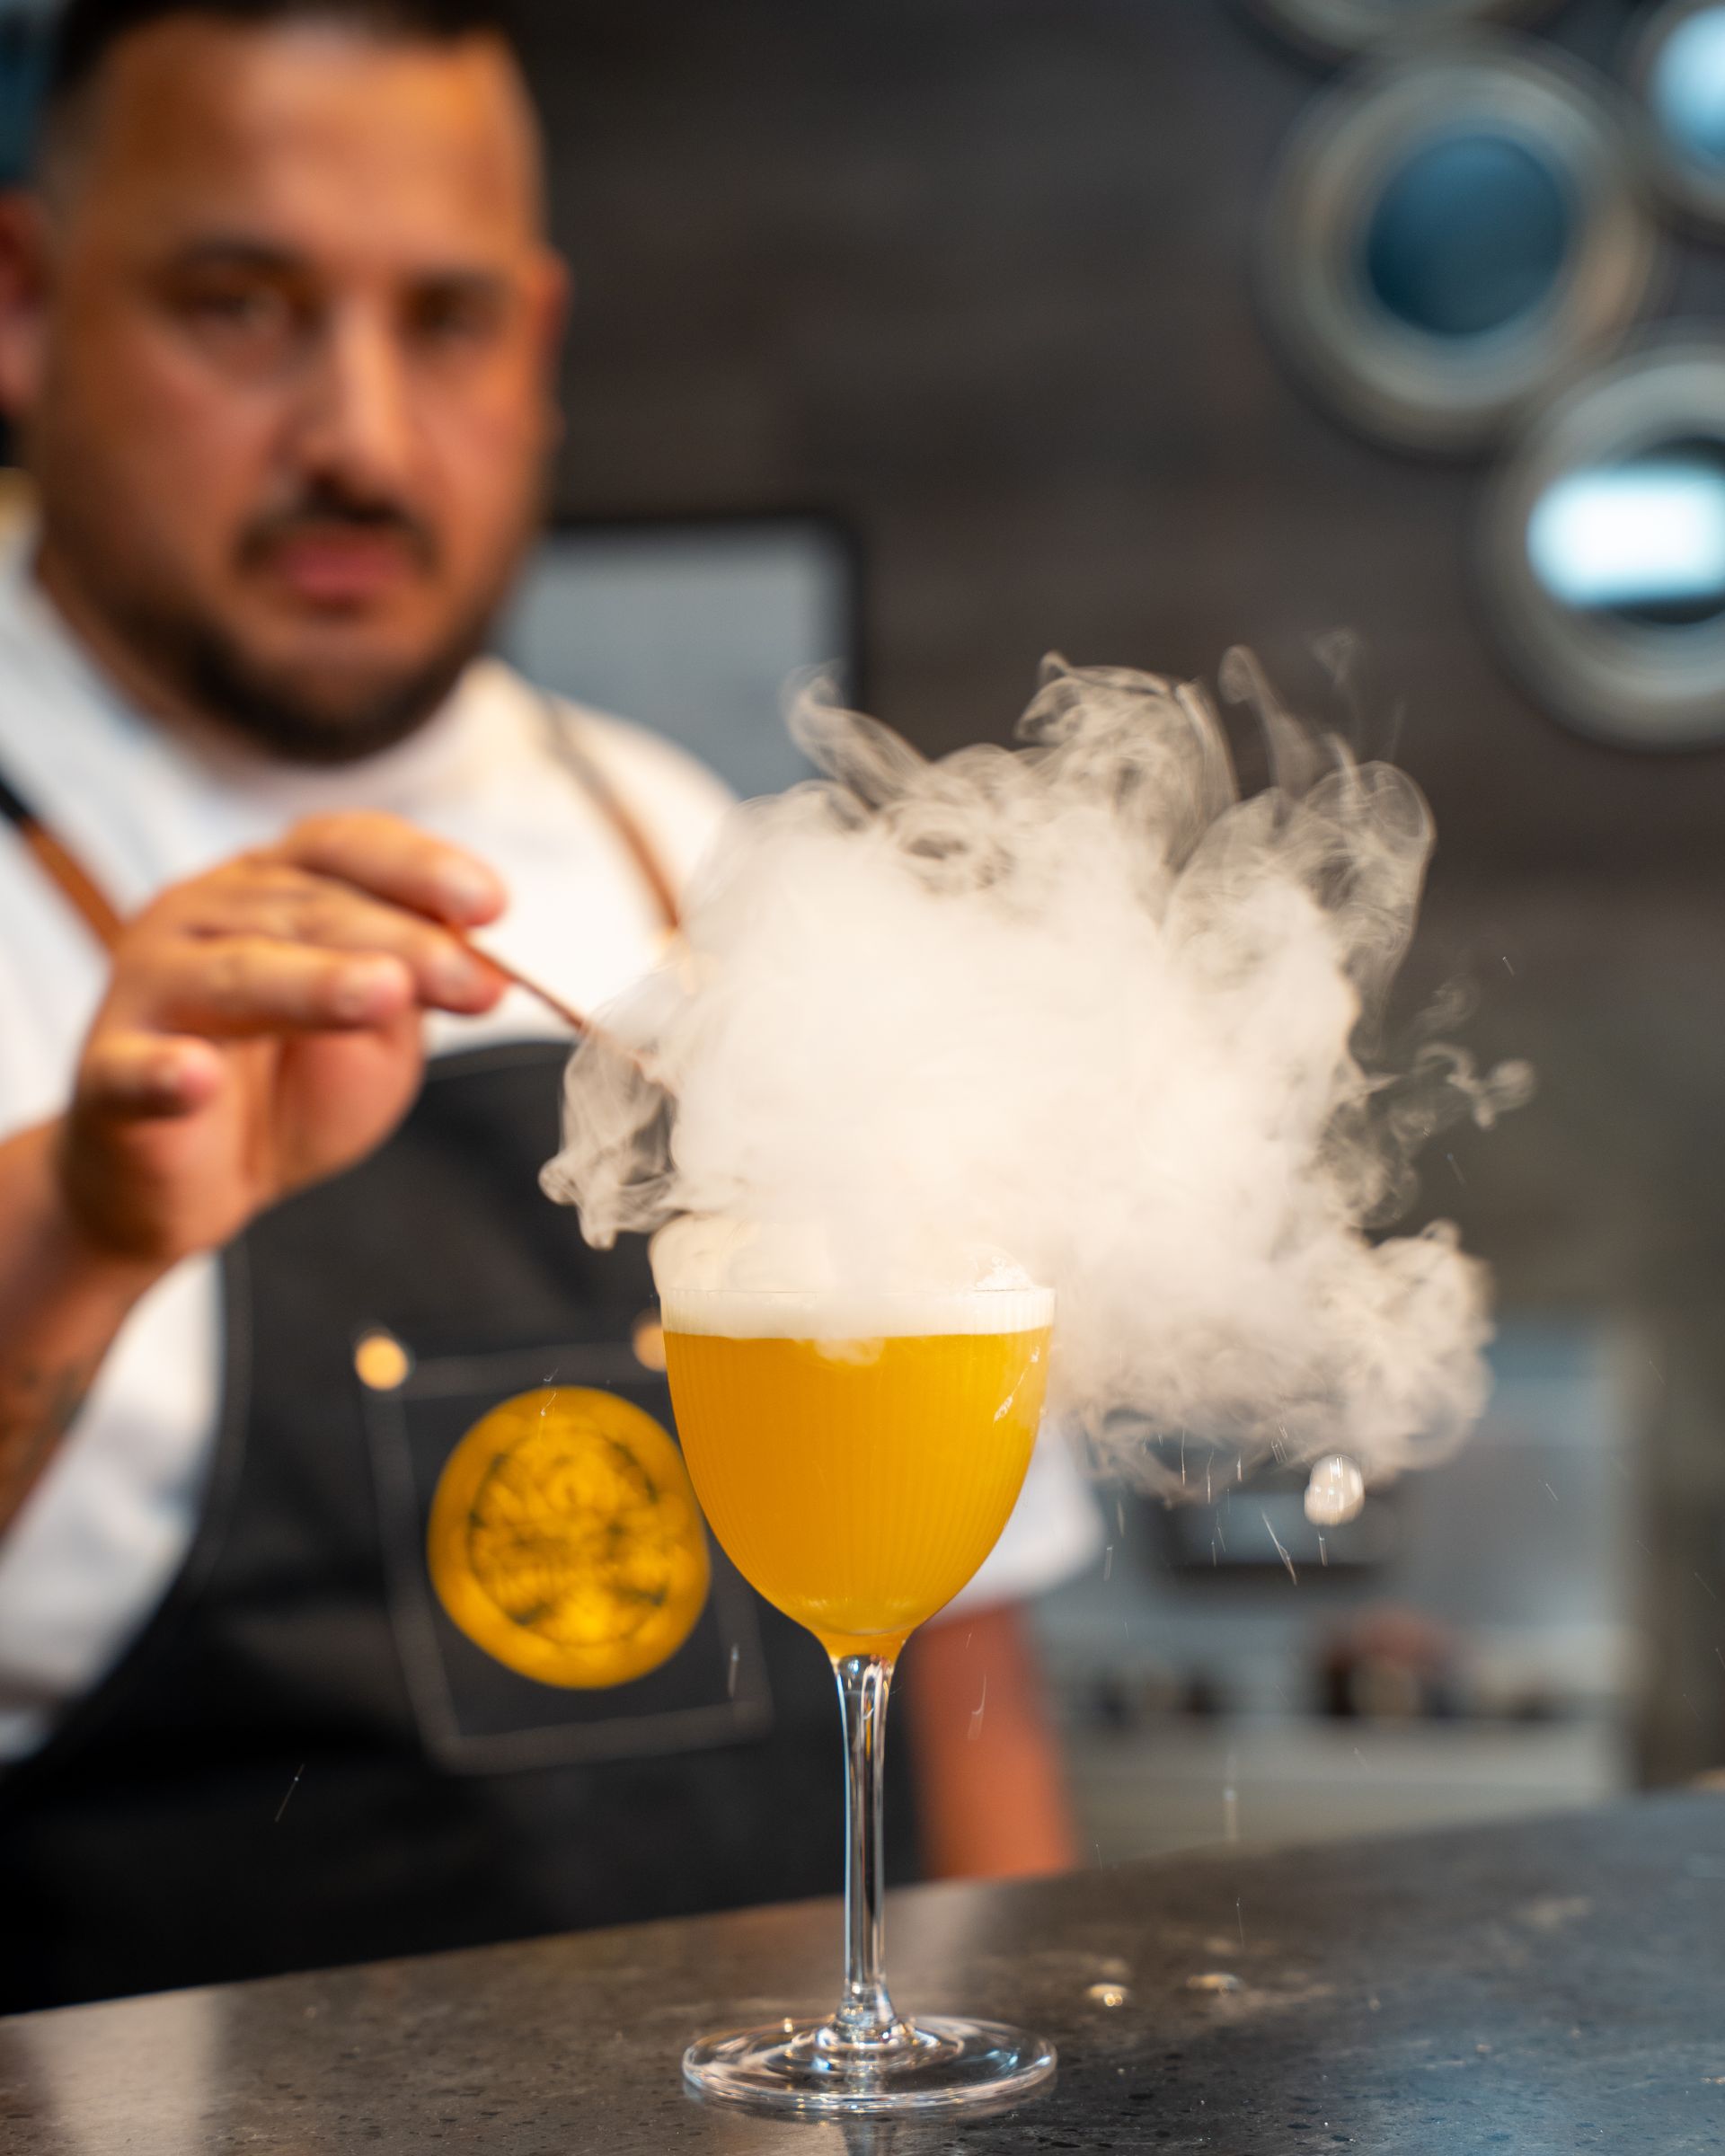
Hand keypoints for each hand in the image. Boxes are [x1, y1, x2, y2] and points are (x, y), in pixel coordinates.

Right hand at [56, 813, 507, 1268]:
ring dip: (314, 982)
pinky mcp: (107, 1073)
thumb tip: (480, 959)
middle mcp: (202, 914)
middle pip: (308, 910)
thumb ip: (415, 990)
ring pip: (236, 974)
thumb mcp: (377, 1033)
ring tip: (382, 995)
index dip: (418, 868)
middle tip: (476, 982)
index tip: (494, 904)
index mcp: (271, 888)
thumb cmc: (289, 1088)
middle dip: (404, 943)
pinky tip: (198, 1078)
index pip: (343, 848)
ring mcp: (148, 987)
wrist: (193, 1184)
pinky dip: (164, 1072)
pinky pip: (133, 1068)